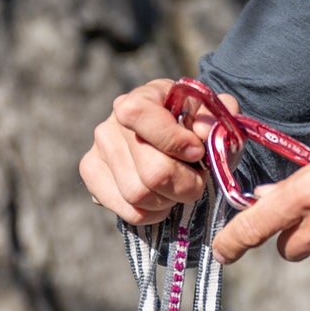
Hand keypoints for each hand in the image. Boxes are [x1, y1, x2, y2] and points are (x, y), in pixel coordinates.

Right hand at [80, 77, 235, 224]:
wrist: (172, 141)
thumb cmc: (194, 128)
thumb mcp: (213, 116)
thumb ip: (217, 117)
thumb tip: (202, 131)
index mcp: (142, 97)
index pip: (140, 115)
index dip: (173, 140)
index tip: (197, 152)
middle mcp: (112, 123)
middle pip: (152, 172)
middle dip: (186, 183)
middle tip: (197, 178)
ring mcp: (98, 150)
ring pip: (139, 195)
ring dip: (170, 199)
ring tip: (179, 187)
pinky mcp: (92, 176)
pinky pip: (127, 211)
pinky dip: (153, 213)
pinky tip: (162, 199)